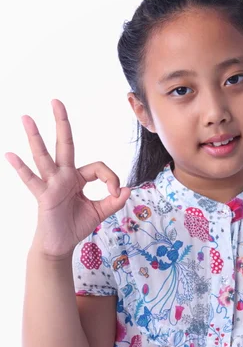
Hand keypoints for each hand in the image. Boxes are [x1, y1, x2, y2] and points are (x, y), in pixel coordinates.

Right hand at [5, 99, 130, 258]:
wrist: (60, 245)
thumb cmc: (76, 226)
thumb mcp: (99, 212)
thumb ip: (113, 201)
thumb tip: (127, 190)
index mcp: (78, 178)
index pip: (98, 167)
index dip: (111, 178)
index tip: (116, 192)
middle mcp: (63, 176)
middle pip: (64, 145)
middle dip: (62, 123)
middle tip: (56, 101)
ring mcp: (51, 184)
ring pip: (44, 156)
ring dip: (36, 137)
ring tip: (26, 118)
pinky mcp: (43, 196)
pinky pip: (31, 180)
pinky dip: (21, 168)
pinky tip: (10, 155)